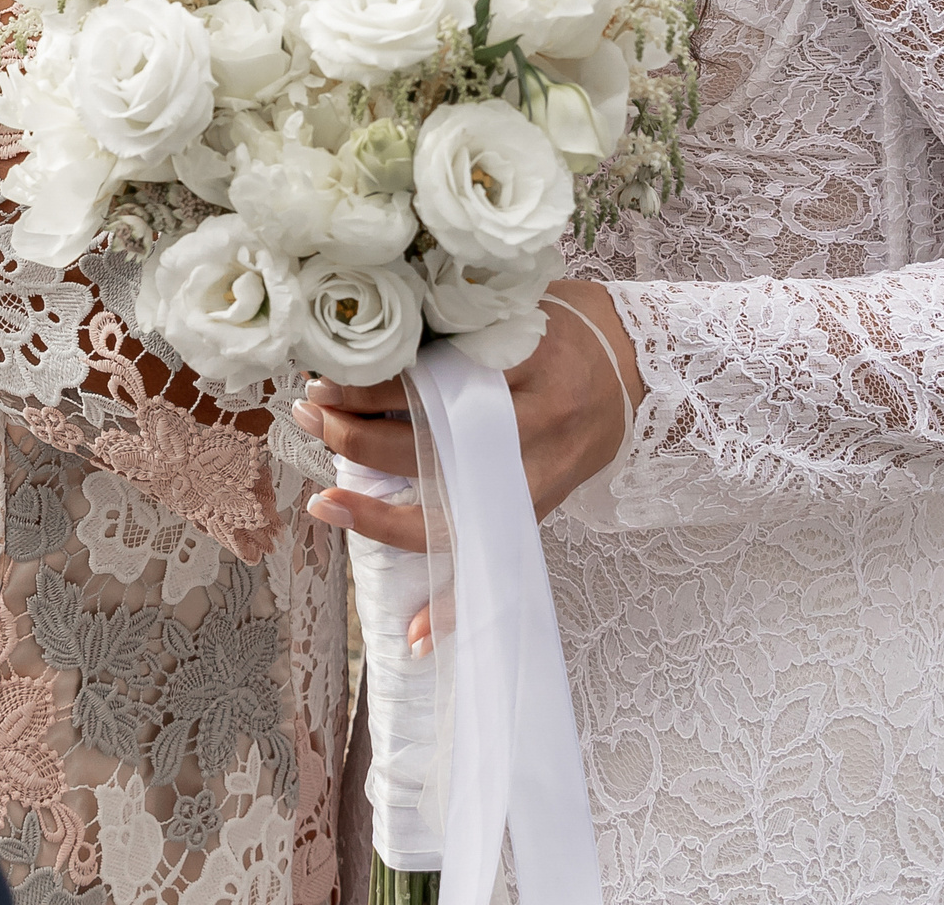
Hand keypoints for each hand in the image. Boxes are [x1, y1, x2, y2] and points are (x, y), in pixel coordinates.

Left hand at [293, 282, 642, 647]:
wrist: (634, 369)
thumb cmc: (558, 329)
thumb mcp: (510, 308)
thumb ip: (450, 326)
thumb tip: (362, 340)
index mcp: (524, 362)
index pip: (432, 380)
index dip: (371, 387)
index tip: (324, 380)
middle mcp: (534, 425)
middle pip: (432, 446)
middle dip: (357, 438)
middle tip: (310, 417)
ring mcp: (539, 479)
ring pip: (452, 513)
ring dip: (380, 516)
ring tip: (325, 503)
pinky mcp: (541, 513)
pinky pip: (491, 562)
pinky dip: (455, 605)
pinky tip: (416, 635)